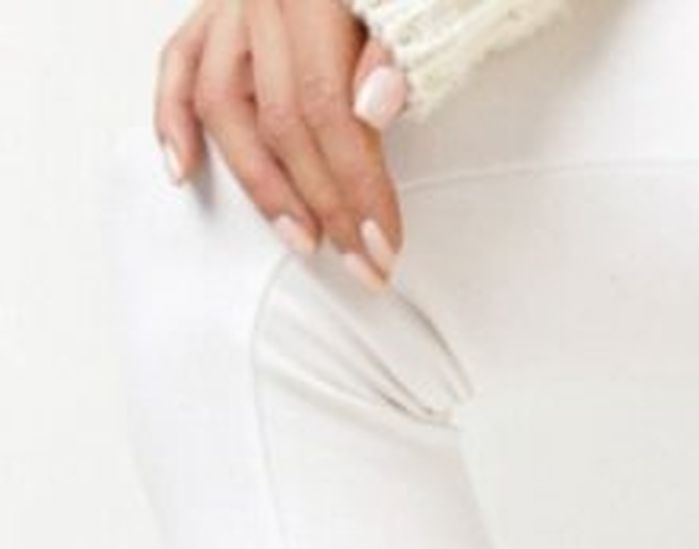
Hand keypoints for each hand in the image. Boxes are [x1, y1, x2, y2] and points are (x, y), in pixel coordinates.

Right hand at [156, 0, 410, 286]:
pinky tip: (182, 173)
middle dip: (325, 203)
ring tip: (299, 238)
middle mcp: (261, 1)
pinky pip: (177, 66)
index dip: (355, 185)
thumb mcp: (419, 5)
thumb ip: (394, 50)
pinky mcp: (210, 13)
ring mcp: (229, 8)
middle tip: (360, 264)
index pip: (328, 109)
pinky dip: (173, 120)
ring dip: (261, 182)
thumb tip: (373, 104)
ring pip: (224, 106)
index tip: (383, 245)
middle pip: (281, 120)